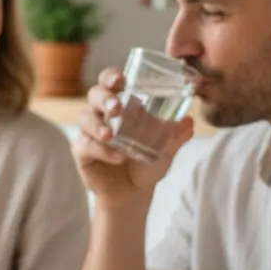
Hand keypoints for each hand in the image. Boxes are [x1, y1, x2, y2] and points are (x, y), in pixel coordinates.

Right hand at [72, 68, 195, 208]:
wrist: (134, 193)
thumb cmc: (147, 162)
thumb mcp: (166, 148)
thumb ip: (176, 135)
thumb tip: (189, 121)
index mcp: (121, 103)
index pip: (110, 81)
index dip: (111, 76)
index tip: (120, 80)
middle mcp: (102, 113)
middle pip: (94, 94)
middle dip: (104, 99)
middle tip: (116, 108)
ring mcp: (89, 131)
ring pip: (85, 118)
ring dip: (98, 125)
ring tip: (111, 136)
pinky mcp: (82, 151)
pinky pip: (85, 145)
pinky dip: (102, 150)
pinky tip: (117, 157)